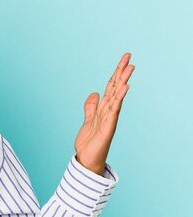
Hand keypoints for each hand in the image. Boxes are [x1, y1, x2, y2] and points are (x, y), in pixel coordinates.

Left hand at [74, 53, 134, 174]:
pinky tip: (124, 88)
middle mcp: (108, 111)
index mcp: (103, 108)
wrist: (87, 160)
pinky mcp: (108, 127)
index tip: (124, 58)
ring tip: (130, 68)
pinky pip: (114, 110)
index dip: (116, 72)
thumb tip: (94, 93)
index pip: (111, 86)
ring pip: (117, 96)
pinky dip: (119, 99)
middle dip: (121, 72)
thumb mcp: (87, 120)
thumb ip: (91, 107)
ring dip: (123, 81)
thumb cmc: (89, 142)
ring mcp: (109, 118)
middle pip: (115, 87)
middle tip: (128, 56)